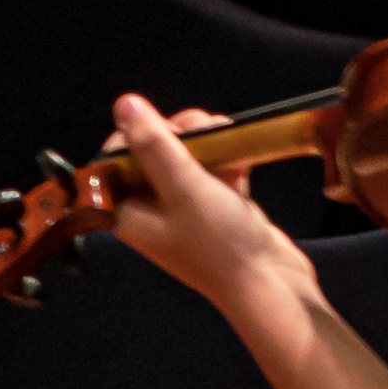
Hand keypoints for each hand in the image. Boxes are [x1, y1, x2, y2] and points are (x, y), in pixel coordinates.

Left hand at [99, 95, 334, 345]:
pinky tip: (242, 159)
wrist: (273, 286)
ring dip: (209, 142)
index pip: (114, 157)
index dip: (139, 133)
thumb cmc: (220, 242)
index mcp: (127, 209)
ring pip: (189, 156)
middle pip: (154, 150)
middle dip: (183, 133)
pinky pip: (215, 170)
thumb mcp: (183, 187)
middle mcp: (150, 208)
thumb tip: (124, 102)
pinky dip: (228, 160)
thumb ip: (153, 145)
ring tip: (229, 142)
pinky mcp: (218, 207)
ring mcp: (186, 208)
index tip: (169, 131)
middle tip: (208, 133)